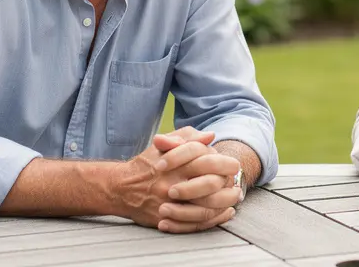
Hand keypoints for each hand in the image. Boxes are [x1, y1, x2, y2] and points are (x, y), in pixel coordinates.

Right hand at [118, 127, 240, 232]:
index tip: (233, 166)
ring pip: (206, 206)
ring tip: (235, 198)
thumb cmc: (147, 164)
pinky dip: (215, 219)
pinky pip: (196, 223)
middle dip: (229, 185)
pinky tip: (225, 213)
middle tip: (237, 185)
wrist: (120, 188)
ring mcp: (170, 203)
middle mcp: (174, 182)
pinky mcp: (167, 218)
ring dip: (225, 203)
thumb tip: (211, 135)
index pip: (209, 161)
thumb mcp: (163, 144)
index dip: (225, 164)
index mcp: (176, 163)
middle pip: (211, 185)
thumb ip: (187, 137)